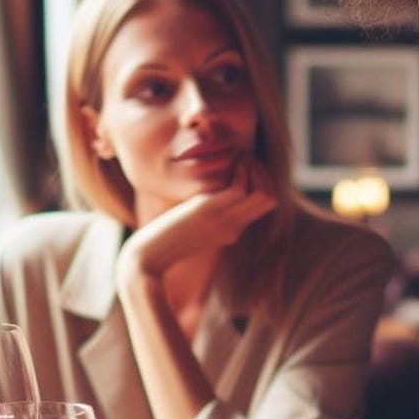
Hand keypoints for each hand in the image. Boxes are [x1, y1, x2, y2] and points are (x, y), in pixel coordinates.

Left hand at [119, 158, 276, 276]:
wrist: (148, 260)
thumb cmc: (164, 242)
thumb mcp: (192, 227)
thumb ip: (207, 215)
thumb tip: (208, 197)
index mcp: (232, 231)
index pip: (266, 204)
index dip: (262, 181)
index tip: (246, 167)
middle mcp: (233, 227)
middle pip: (270, 199)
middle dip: (262, 173)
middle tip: (245, 160)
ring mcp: (223, 220)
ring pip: (262, 193)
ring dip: (254, 168)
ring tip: (239, 158)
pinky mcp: (207, 212)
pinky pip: (239, 188)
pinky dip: (240, 170)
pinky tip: (228, 163)